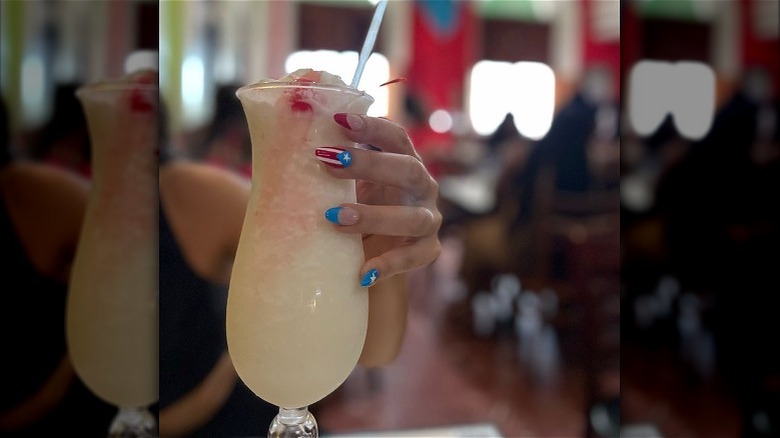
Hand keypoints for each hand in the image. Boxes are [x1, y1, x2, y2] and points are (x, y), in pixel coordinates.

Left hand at [316, 113, 441, 286]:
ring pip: (413, 217)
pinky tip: (363, 272)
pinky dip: (390, 264)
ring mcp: (428, 219)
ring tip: (336, 218)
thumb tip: (276, 150)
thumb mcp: (344, 184)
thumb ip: (326, 168)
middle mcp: (422, 186)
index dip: (372, 128)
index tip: (340, 120)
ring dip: (375, 215)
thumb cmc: (355, 205)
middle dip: (370, 165)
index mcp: (404, 161)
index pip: (396, 137)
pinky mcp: (427, 250)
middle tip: (329, 163)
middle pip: (408, 170)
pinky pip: (414, 257)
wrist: (373, 250)